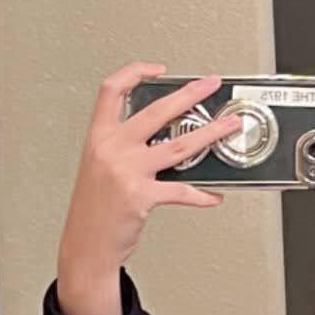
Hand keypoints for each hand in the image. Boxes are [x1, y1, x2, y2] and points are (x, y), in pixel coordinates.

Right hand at [56, 62, 240, 314]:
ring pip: (179, 145)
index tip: (158, 70)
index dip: (134, 73)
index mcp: (99, 137)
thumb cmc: (95, 209)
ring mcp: (126, 171)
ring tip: (229, 126)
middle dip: (189, 94)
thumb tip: (166, 138)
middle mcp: (111, 149)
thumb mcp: (100, 168)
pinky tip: (214, 196)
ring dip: (210, 134)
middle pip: (156, 111)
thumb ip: (125, 147)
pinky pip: (181, 191)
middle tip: (210, 85)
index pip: (111, 91)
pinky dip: (201, 195)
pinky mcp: (141, 196)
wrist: (85, 244)